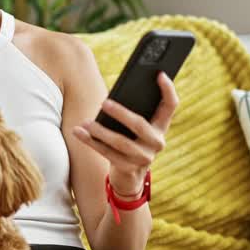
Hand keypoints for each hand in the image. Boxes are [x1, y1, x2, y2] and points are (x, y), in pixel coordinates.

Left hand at [72, 71, 178, 194]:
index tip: (159, 73)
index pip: (170, 105)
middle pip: (139, 125)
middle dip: (121, 113)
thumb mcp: (135, 127)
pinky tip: (78, 132)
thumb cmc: (129, 141)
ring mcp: (144, 157)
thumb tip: (112, 96)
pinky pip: (107, 153)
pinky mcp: (129, 169)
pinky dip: (91, 142)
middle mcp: (157, 142)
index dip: (168, 89)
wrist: (129, 176)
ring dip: (101, 131)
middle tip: (104, 103)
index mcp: (161, 126)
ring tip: (85, 122)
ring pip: (121, 142)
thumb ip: (132, 112)